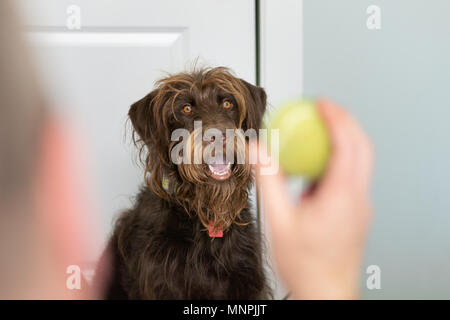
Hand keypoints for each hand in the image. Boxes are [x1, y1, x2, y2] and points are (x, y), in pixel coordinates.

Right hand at [255, 99, 373, 298]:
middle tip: (324, 108)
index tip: (322, 102)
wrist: (325, 291)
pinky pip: (352, 174)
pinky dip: (339, 158)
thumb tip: (257, 149)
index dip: (335, 117)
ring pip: (360, 159)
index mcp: (341, 195)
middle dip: (344, 121)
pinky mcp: (356, 211)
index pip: (346, 144)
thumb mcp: (278, 219)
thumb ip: (268, 180)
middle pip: (361, 146)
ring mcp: (360, 205)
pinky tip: (318, 163)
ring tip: (321, 129)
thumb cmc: (305, 264)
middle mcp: (357, 198)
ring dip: (344, 138)